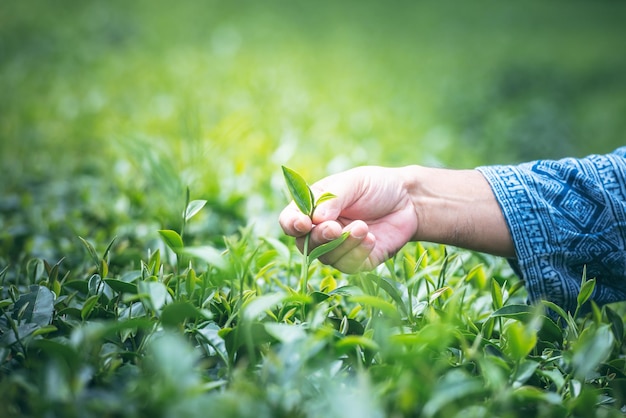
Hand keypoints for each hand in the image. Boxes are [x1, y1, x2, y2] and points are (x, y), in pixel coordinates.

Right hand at [279, 166, 417, 272]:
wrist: (409, 201)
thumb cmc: (377, 186)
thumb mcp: (353, 182)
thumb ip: (333, 198)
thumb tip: (315, 218)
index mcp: (313, 208)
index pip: (290, 221)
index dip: (292, 224)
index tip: (303, 223)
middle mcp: (321, 231)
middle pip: (306, 244)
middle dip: (320, 237)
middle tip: (335, 228)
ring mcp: (338, 249)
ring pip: (327, 257)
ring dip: (344, 244)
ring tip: (364, 227)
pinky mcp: (357, 262)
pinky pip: (349, 266)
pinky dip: (358, 253)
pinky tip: (371, 238)